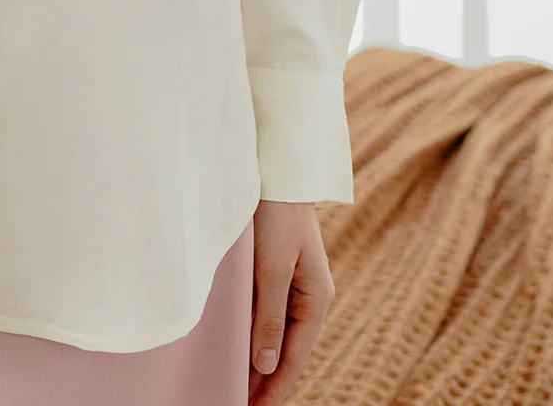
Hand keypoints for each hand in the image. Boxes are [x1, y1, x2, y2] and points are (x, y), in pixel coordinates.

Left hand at [247, 199, 334, 402]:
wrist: (277, 171)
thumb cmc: (277, 217)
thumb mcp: (273, 268)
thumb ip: (269, 317)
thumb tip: (266, 366)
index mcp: (316, 299)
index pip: (294, 358)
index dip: (275, 388)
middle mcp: (308, 297)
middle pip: (287, 350)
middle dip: (266, 379)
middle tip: (239, 402)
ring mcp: (294, 285)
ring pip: (276, 333)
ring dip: (258, 358)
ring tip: (236, 384)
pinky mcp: (278, 272)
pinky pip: (268, 314)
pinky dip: (255, 333)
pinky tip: (239, 345)